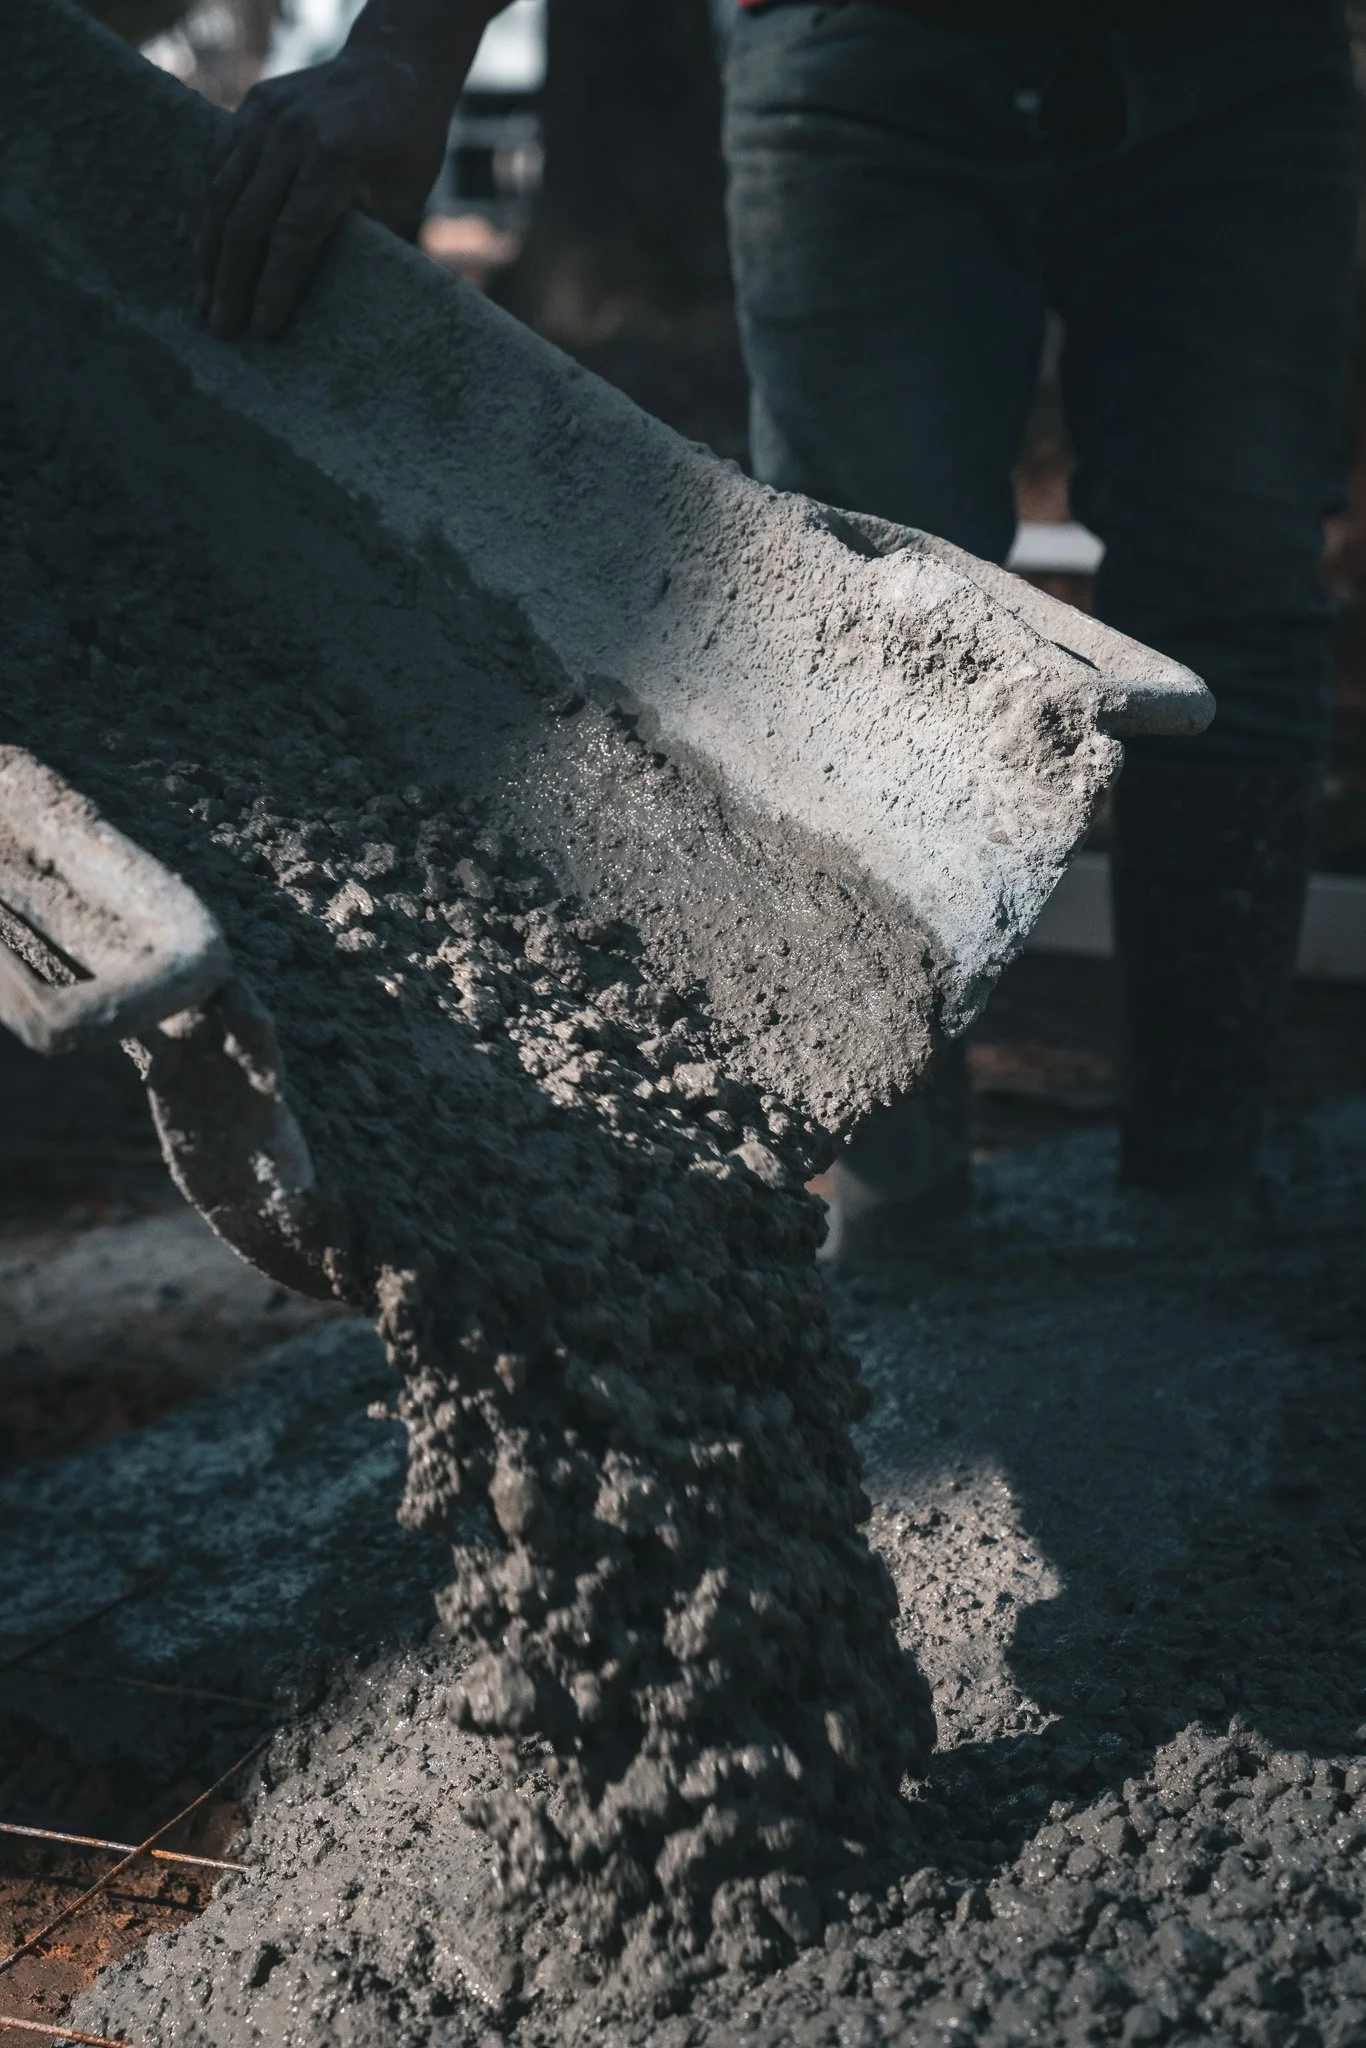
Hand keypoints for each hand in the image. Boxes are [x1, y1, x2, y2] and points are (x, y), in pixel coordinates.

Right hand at [197, 45, 454, 338]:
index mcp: (334, 155)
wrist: (392, 67)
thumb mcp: (403, 197)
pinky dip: (209, 217)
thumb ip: (365, 239)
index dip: (274, 287)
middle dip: (232, 282)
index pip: (293, 236)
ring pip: (220, 196)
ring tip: (205, 304)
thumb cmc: (408, 144)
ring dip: (209, 256)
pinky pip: (218, 170)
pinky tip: (205, 258)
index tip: (261, 328)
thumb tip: (326, 299)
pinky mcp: (247, 110)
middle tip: (222, 329)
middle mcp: (289, 133)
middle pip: (247, 221)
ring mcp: (262, 116)